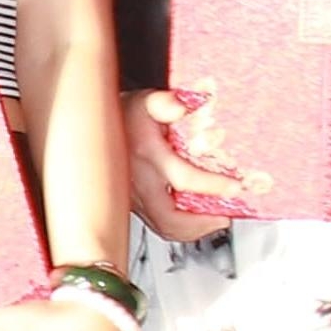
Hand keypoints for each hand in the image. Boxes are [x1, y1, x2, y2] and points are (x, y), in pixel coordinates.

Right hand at [128, 86, 251, 245]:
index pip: (182, 178)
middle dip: (203, 223)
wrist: (95, 127)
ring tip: (214, 220)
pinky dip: (180, 227)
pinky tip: (194, 219)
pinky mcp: (133, 204)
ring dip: (192, 229)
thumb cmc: (126, 114)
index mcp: (145, 152)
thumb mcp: (146, 101)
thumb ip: (164, 103)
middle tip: (225, 216)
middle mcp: (137, 180)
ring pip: (163, 227)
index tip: (235, 187)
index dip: (212, 186)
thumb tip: (180, 107)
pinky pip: (157, 224)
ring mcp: (133, 196)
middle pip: (170, 218)